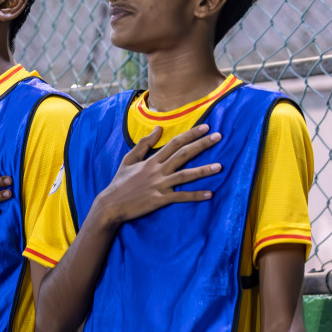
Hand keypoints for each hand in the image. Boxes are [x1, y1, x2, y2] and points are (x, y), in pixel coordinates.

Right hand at [94, 124, 221, 225]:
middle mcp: (157, 171)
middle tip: (219, 137)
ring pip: (185, 176)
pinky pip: (181, 197)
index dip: (190, 134)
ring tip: (220, 166)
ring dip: (203, 170)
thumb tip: (158, 128)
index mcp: (151, 160)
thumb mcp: (129, 160)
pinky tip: (209, 194)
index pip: (174, 143)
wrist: (110, 204)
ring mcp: (159, 185)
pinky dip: (195, 196)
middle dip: (201, 145)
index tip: (206, 128)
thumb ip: (144, 144)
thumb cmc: (120, 182)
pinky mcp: (160, 200)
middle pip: (183, 154)